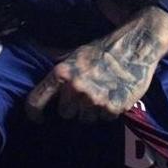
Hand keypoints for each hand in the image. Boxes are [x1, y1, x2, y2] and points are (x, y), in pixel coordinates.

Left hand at [25, 8, 167, 122]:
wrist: (135, 47)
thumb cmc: (102, 49)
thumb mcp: (74, 53)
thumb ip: (55, 63)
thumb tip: (32, 52)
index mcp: (61, 73)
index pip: (36, 101)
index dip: (33, 113)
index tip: (38, 117)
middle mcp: (75, 89)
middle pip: (65, 114)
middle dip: (72, 107)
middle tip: (83, 96)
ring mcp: (95, 100)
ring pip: (85, 119)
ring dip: (90, 111)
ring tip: (99, 95)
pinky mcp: (113, 108)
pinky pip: (104, 119)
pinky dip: (108, 112)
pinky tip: (112, 96)